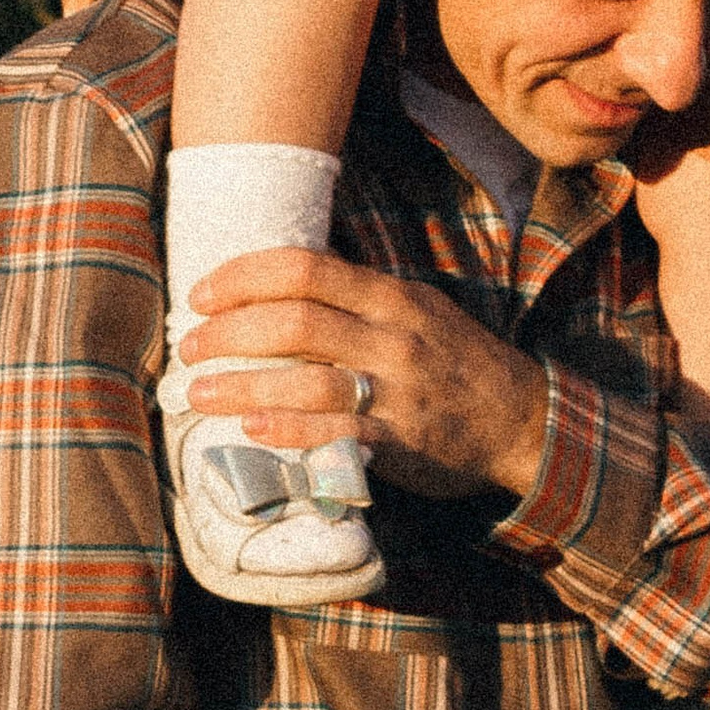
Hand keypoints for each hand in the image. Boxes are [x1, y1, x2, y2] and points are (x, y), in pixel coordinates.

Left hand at [184, 253, 548, 504]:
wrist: (521, 419)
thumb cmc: (454, 364)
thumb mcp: (412, 310)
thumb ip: (354, 298)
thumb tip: (286, 282)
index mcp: (387, 296)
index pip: (304, 268)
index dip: (243, 277)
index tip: (201, 294)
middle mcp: (389, 335)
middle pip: (295, 318)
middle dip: (230, 330)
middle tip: (188, 346)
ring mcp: (395, 389)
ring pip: (307, 376)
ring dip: (242, 383)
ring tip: (197, 393)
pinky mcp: (400, 441)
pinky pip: (336, 433)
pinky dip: (290, 429)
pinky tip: (251, 428)